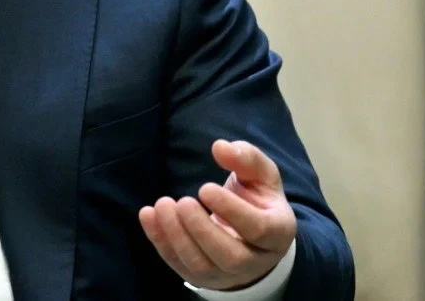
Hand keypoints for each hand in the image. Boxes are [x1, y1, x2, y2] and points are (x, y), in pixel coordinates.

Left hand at [138, 139, 296, 290]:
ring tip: (162, 205)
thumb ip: (246, 158)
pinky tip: (148, 215)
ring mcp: (227, 274)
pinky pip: (178, 265)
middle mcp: (255, 260)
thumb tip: (220, 147)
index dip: (231, 210)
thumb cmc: (257, 201)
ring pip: (201, 266)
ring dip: (177, 236)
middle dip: (201, 229)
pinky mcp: (202, 277)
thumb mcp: (261, 176)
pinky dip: (160, 242)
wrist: (251, 238)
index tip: (204, 187)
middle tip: (182, 201)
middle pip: (229, 256)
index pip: (258, 229)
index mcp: (277, 233)